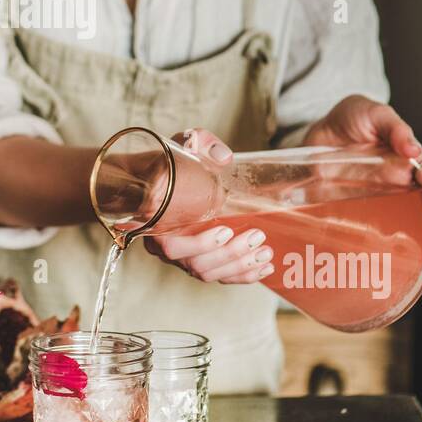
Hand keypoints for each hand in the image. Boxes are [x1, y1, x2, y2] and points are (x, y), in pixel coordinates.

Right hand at [144, 128, 275, 284]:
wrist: (166, 175)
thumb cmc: (172, 163)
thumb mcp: (184, 146)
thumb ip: (200, 144)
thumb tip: (223, 157)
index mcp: (156, 224)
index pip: (172, 247)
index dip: (199, 244)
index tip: (225, 229)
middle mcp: (165, 247)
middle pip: (197, 264)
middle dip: (230, 253)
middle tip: (256, 235)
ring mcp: (182, 258)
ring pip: (210, 273)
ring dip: (240, 265)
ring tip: (265, 251)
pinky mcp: (199, 262)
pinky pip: (219, 276)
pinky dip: (243, 275)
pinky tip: (265, 267)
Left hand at [304, 95, 421, 261]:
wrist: (318, 131)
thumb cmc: (352, 118)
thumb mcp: (374, 114)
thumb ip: (394, 127)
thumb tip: (413, 148)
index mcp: (409, 162)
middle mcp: (400, 186)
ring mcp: (380, 201)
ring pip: (409, 225)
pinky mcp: (357, 211)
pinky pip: (374, 231)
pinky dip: (386, 246)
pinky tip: (396, 258)